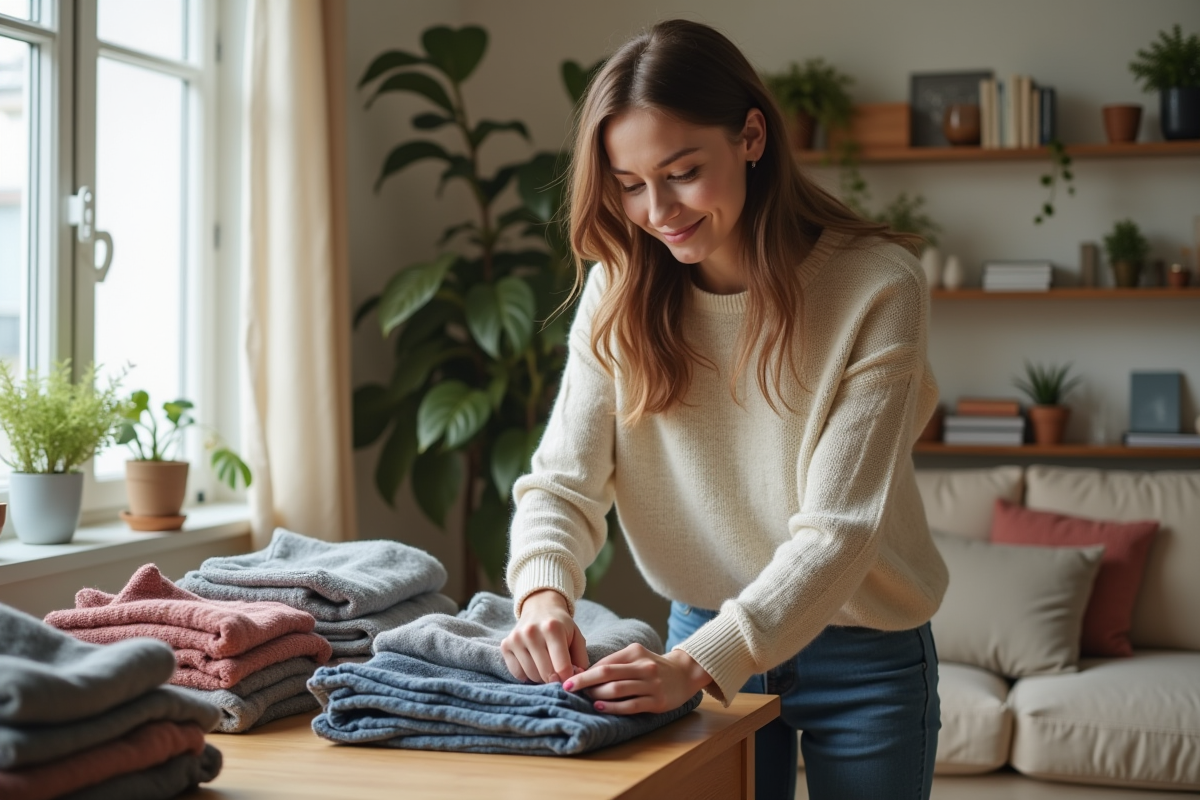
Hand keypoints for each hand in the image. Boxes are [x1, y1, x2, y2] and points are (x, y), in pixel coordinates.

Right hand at [500, 589, 589, 683]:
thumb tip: (574, 681)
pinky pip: (517, 673)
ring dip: (541, 678)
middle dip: (555, 679)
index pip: (562, 666)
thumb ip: (581, 659)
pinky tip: (533, 664)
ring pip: (531, 675)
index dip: (568, 678)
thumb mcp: (577, 637)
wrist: (540, 608)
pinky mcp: (505, 645)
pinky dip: (527, 675)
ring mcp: (516, 638)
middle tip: (559, 675)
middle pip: (546, 673)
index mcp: (553, 628)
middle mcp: (531, 632)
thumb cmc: (561, 626)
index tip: (570, 680)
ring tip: (547, 667)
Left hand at [563, 644, 711, 714]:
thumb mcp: (636, 657)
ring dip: (597, 695)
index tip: (569, 678)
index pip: (604, 662)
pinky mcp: (657, 701)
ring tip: (584, 698)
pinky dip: (612, 707)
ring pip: (617, 689)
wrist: (685, 673)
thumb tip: (584, 673)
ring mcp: (651, 684)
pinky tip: (599, 707)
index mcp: (635, 652)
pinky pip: (630, 705)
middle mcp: (643, 666)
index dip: (585, 672)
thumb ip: (614, 663)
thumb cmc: (653, 666)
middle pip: (607, 673)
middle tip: (567, 687)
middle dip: (584, 681)